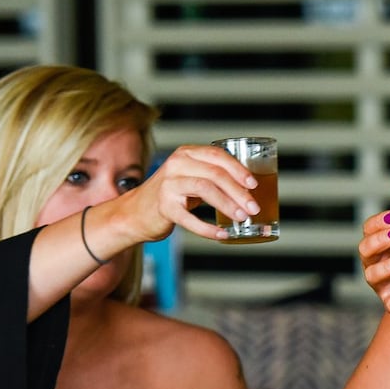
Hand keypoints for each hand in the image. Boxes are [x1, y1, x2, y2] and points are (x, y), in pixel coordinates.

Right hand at [115, 143, 259, 243]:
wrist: (136, 213)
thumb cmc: (171, 195)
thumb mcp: (191, 177)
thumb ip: (213, 176)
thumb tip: (249, 189)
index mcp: (186, 154)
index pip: (217, 155)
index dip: (238, 169)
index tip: (254, 184)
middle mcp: (176, 165)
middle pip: (215, 174)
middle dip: (239, 191)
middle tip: (253, 208)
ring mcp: (168, 185)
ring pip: (205, 189)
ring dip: (227, 205)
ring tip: (242, 218)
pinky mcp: (164, 207)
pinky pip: (190, 218)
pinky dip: (208, 228)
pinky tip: (222, 234)